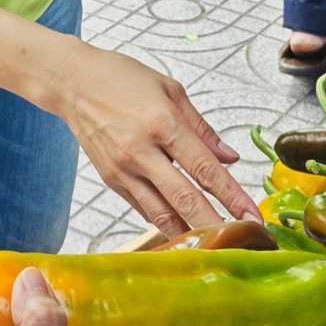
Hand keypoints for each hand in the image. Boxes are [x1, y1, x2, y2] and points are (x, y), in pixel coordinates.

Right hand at [42, 43, 255, 234]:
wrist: (72, 82)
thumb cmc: (120, 78)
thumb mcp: (170, 90)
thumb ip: (202, 128)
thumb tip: (230, 158)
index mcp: (162, 124)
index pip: (206, 169)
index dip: (233, 197)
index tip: (253, 216)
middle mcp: (142, 152)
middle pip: (186, 200)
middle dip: (217, 226)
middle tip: (241, 241)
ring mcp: (123, 170)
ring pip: (162, 215)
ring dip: (191, 234)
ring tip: (216, 246)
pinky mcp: (111, 181)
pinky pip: (144, 209)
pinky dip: (165, 222)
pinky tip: (183, 229)